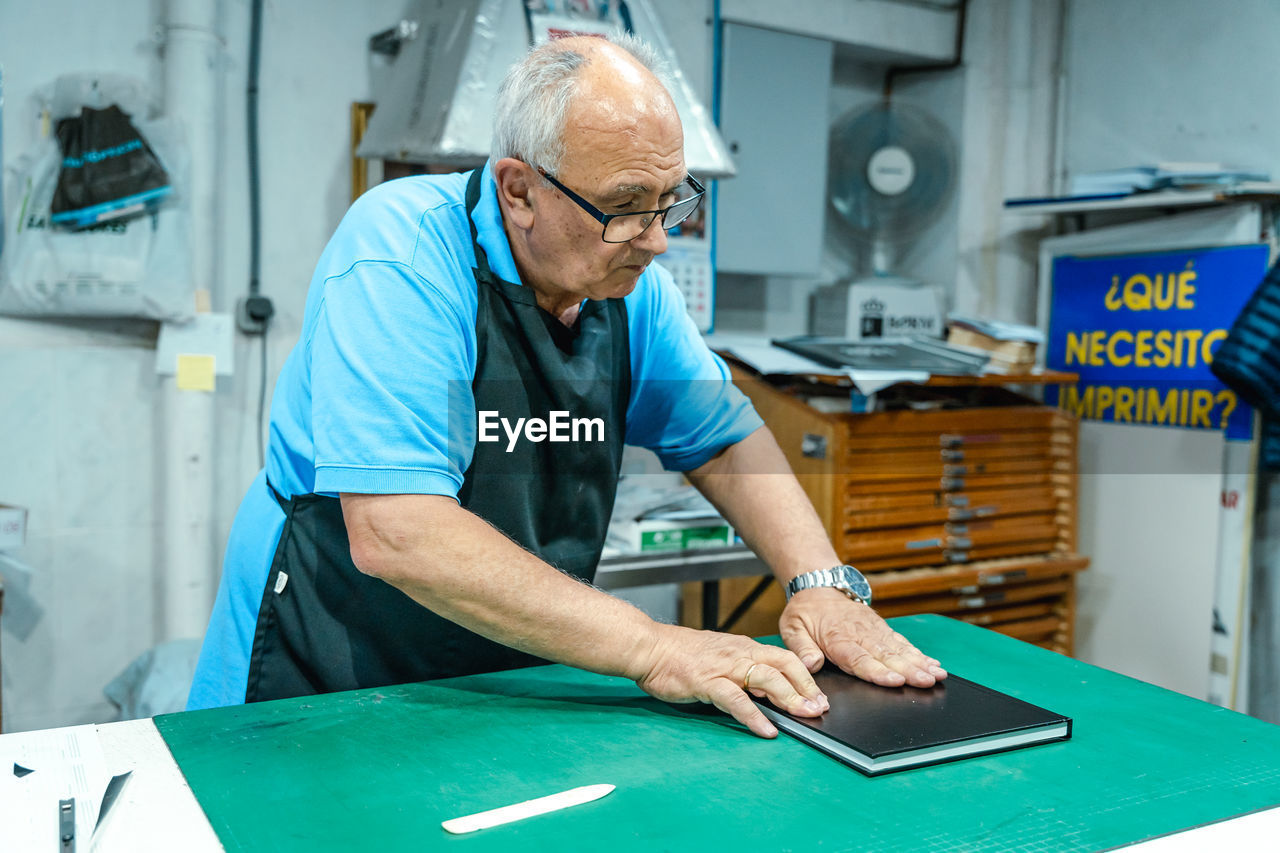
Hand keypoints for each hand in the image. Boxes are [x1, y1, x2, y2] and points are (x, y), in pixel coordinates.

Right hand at [633, 624, 829, 737]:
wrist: (649, 647)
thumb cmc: (680, 654)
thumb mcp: (719, 657)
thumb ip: (742, 670)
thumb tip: (766, 691)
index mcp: (744, 647)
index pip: (785, 658)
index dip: (806, 677)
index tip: (820, 697)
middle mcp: (740, 653)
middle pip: (784, 665)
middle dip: (806, 687)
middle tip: (820, 708)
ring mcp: (724, 667)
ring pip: (766, 678)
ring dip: (789, 698)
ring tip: (804, 716)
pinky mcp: (707, 682)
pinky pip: (736, 699)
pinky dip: (754, 716)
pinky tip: (766, 730)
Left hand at [780, 589, 947, 687]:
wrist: (818, 586)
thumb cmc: (805, 611)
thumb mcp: (792, 627)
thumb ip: (801, 648)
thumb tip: (811, 664)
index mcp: (836, 637)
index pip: (859, 658)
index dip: (878, 671)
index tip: (895, 680)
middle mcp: (859, 634)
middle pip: (886, 655)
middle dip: (909, 670)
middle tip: (927, 681)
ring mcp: (873, 630)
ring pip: (899, 648)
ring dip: (919, 662)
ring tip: (937, 674)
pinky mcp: (881, 627)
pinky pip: (901, 641)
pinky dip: (918, 653)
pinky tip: (933, 663)